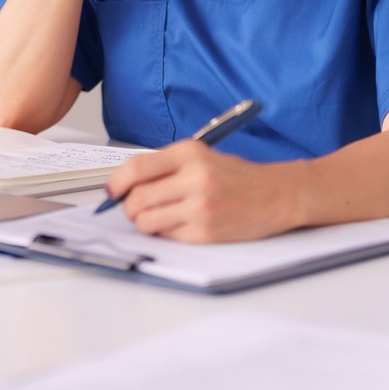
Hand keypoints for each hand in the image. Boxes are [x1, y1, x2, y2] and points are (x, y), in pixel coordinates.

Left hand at [102, 140, 302, 243]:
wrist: (276, 195)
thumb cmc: (236, 176)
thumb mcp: (200, 156)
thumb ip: (164, 166)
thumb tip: (124, 184)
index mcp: (189, 153)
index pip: (136, 168)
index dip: (116, 182)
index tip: (112, 190)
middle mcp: (194, 178)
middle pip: (137, 198)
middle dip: (128, 206)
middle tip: (134, 207)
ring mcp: (200, 207)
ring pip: (146, 221)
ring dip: (143, 222)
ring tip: (155, 216)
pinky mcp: (206, 233)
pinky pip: (166, 236)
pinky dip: (163, 232)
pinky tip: (177, 224)